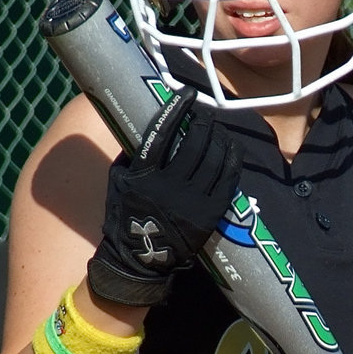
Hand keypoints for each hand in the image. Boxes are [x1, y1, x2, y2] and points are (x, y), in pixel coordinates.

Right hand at [87, 88, 241, 305]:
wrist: (140, 260)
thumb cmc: (125, 216)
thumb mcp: (118, 182)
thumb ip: (132, 155)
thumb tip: (148, 125)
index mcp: (144, 175)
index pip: (163, 132)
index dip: (177, 109)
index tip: (187, 93)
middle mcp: (169, 186)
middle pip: (194, 142)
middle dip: (203, 122)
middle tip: (205, 114)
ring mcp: (192, 201)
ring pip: (214, 158)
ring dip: (219, 137)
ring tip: (217, 129)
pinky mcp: (210, 214)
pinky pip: (228, 179)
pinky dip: (233, 158)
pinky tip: (233, 147)